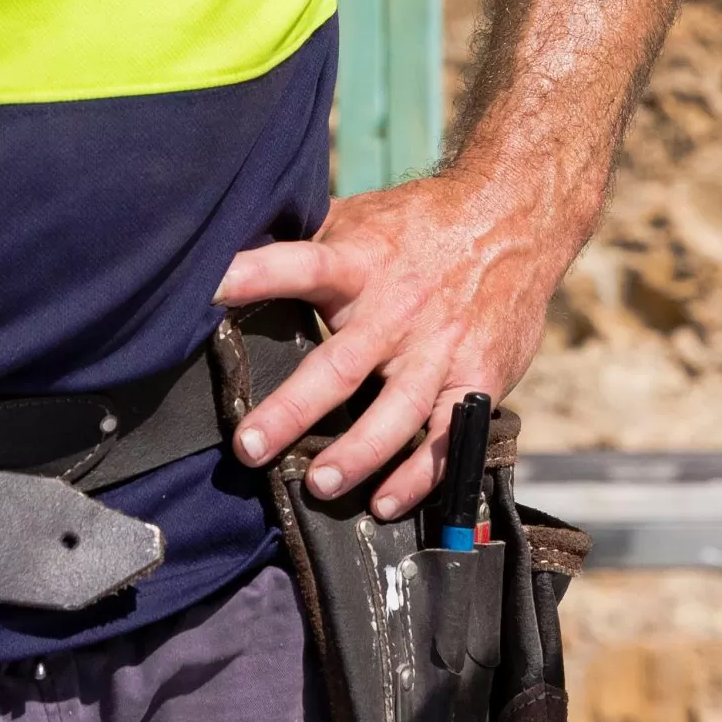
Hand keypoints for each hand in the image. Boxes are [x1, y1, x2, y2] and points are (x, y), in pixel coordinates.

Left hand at [215, 174, 569, 520]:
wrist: (515, 220)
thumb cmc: (421, 225)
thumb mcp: (362, 218)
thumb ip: (307, 241)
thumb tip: (231, 242)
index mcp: (361, 262)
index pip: (301, 265)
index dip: (254, 275)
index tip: (206, 290)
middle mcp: (399, 309)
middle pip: (341, 364)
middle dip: (293, 409)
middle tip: (250, 446)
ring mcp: (442, 349)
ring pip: (398, 411)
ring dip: (358, 453)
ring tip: (318, 485)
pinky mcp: (477, 378)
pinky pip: (449, 436)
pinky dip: (420, 475)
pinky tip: (387, 502)